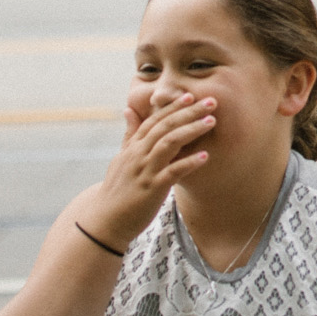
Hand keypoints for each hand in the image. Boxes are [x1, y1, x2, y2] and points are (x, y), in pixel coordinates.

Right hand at [85, 90, 215, 247]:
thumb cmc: (117, 190)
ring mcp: (145, 170)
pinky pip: (172, 172)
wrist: (105, 220)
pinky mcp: (152, 189)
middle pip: (165, 126)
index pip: (154, 120)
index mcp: (133, 147)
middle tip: (211, 101)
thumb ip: (129, 134)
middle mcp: (138, 154)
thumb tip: (128, 109)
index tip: (190, 95)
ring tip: (211, 121)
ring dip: (192, 130)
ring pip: (169, 143)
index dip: (173, 107)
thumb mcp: (121, 158)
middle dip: (189, 112)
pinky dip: (189, 163)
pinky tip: (205, 156)